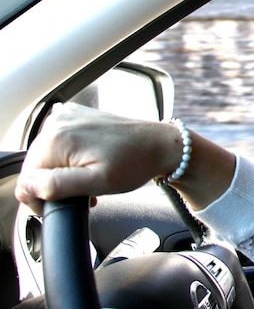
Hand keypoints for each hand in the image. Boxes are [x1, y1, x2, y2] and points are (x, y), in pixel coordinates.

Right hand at [15, 103, 177, 214]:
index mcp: (56, 139)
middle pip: (36, 168)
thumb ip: (57, 186)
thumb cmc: (135, 163)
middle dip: (55, 186)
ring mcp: (66, 117)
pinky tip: (88, 166)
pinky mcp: (76, 116)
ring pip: (47, 158)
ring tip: (89, 181)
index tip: (68, 202)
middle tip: (84, 193)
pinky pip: (59, 144)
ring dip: (63, 174)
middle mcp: (56, 123)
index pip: (26, 181)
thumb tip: (27, 187)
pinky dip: (69, 159)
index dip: (43, 199)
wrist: (160, 144)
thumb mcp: (97, 182)